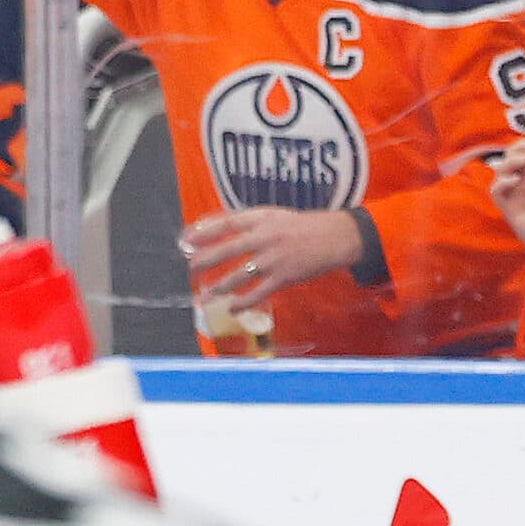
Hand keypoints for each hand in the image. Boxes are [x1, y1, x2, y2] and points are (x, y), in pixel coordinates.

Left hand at [180, 207, 363, 308]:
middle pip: (228, 250)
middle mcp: (266, 237)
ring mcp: (274, 259)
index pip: (227, 223)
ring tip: (206, 296)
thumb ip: (252, 223)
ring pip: (240, 275)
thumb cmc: (305, 226)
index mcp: (264, 219)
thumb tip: (223, 231)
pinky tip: (233, 309)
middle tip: (191, 269)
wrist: (337, 237)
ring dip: (221, 286)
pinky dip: (244, 302)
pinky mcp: (284, 277)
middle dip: (206, 260)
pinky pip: (259, 292)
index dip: (205, 232)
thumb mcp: (277, 216)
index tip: (187, 239)